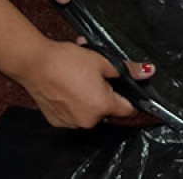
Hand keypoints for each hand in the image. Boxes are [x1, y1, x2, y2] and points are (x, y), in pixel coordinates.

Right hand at [16, 39, 151, 128]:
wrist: (35, 64)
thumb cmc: (67, 61)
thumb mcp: (102, 60)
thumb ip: (127, 69)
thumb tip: (148, 71)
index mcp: (103, 106)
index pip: (128, 110)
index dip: (129, 97)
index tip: (124, 88)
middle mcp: (88, 120)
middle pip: (107, 110)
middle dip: (105, 94)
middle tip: (95, 75)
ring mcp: (71, 123)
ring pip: (89, 112)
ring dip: (88, 99)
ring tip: (79, 78)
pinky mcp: (57, 121)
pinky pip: (73, 114)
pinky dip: (73, 103)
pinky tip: (67, 87)